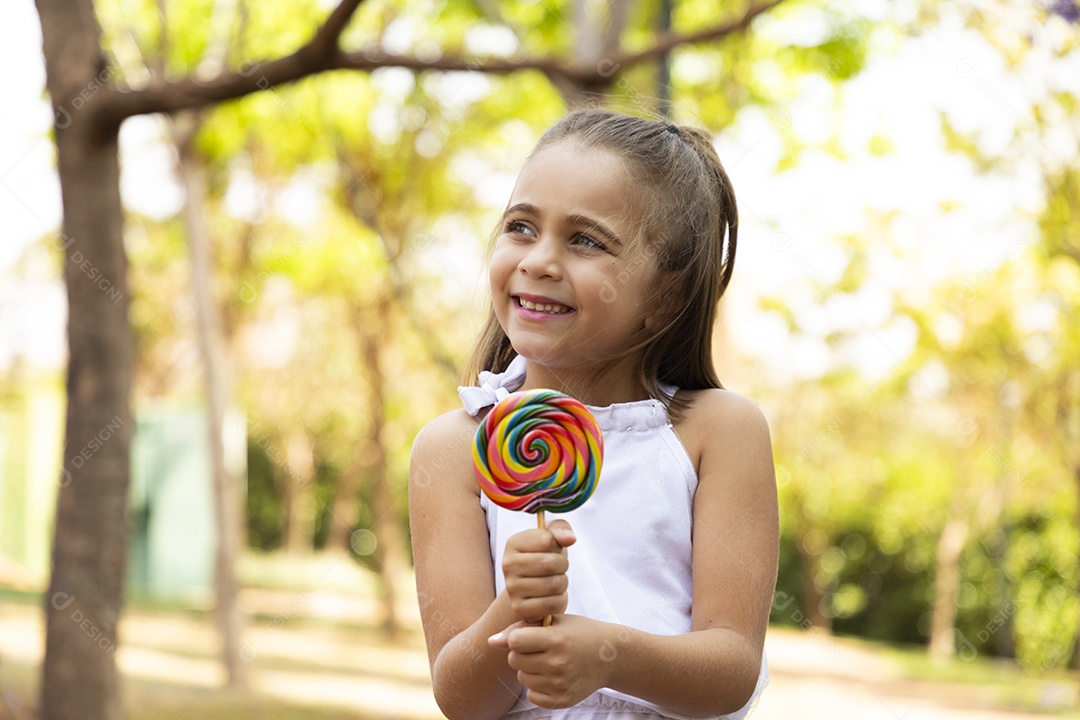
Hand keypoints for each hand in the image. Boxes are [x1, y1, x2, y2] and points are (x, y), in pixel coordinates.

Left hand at [488, 614, 614, 708]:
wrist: (610, 656)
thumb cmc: (579, 633)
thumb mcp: (554, 622)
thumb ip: (520, 628)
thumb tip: (491, 642)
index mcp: (556, 639)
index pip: (515, 641)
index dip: (519, 637)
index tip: (531, 635)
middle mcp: (557, 663)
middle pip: (515, 660)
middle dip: (522, 653)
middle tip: (541, 648)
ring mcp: (560, 684)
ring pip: (522, 678)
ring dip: (529, 669)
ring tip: (548, 661)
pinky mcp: (561, 701)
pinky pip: (531, 696)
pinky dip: (537, 686)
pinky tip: (552, 676)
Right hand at [502, 519, 575, 623]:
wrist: (532, 588)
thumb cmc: (546, 556)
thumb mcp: (553, 536)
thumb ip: (561, 529)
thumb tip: (569, 539)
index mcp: (513, 542)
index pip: (548, 540)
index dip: (559, 547)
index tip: (553, 550)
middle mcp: (507, 564)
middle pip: (551, 563)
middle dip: (563, 566)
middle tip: (557, 569)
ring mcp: (511, 587)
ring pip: (554, 584)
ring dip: (562, 583)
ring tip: (554, 581)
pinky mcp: (519, 608)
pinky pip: (551, 604)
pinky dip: (559, 600)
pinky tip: (551, 596)